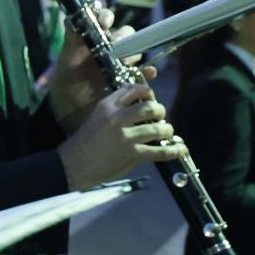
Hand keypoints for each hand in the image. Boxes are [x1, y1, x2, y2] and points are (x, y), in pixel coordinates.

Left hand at [49, 6, 155, 130]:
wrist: (71, 107)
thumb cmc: (68, 78)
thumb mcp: (67, 58)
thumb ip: (71, 38)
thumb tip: (70, 17)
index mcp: (95, 38)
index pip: (105, 20)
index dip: (107, 17)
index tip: (104, 23)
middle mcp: (111, 47)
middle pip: (125, 35)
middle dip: (123, 37)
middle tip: (115, 44)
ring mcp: (121, 63)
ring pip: (135, 52)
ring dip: (134, 53)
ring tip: (125, 62)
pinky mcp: (129, 79)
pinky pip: (143, 73)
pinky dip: (148, 72)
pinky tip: (148, 73)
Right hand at [55, 81, 183, 189]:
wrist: (74, 164)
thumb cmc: (86, 141)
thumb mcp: (97, 117)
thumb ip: (117, 109)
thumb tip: (143, 107)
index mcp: (107, 106)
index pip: (134, 89)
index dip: (148, 92)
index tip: (151, 99)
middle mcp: (117, 118)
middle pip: (150, 107)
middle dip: (160, 111)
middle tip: (161, 117)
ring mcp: (125, 137)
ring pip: (159, 129)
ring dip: (167, 131)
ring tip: (166, 133)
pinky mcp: (132, 154)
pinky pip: (160, 151)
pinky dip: (174, 150)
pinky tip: (180, 149)